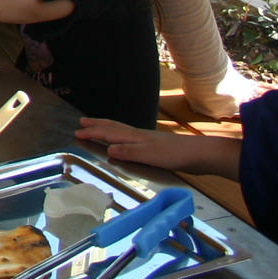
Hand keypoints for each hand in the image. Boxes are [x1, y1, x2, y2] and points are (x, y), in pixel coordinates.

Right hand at [73, 119, 240, 176]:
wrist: (200, 155)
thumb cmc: (176, 156)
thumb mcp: (151, 156)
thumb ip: (130, 152)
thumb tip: (108, 149)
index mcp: (135, 137)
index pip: (109, 133)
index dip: (93, 133)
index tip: (77, 132)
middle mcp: (138, 135)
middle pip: (113, 127)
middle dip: (97, 125)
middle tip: (82, 122)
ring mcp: (146, 139)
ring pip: (121, 130)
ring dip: (107, 127)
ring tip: (97, 125)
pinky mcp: (154, 145)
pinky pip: (128, 136)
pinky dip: (119, 134)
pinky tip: (123, 139)